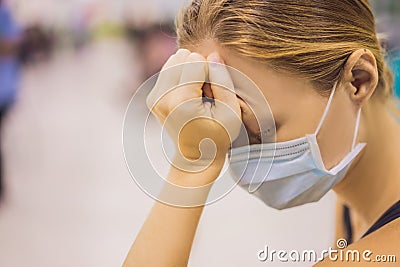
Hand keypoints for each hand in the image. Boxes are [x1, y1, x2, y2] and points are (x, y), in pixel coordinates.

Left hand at [146, 49, 241, 173]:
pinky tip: (188, 96)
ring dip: (189, 73)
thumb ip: (223, 80)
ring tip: (196, 96)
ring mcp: (154, 97)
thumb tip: (213, 55)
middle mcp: (162, 97)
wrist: (196, 156)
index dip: (210, 73)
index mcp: (180, 102)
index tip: (211, 95)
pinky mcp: (152, 97)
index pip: (196, 60)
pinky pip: (169, 69)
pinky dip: (181, 77)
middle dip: (197, 70)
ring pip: (174, 60)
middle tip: (203, 95)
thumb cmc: (217, 135)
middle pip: (182, 56)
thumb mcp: (231, 111)